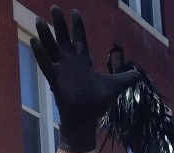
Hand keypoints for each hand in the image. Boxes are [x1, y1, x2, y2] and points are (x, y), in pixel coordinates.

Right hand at [31, 6, 139, 152]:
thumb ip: (126, 78)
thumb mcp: (115, 87)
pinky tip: (34, 40)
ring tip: (38, 19)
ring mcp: (61, 70)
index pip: (80, 39)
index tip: (75, 11)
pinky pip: (45, 64)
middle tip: (54, 7)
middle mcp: (71, 62)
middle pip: (64, 38)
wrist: (86, 119)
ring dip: (46, 34)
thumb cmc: (98, 104)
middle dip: (60, 23)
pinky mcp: (55, 79)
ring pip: (52, 48)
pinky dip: (40, 53)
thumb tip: (139, 75)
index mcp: (83, 61)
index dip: (77, 26)